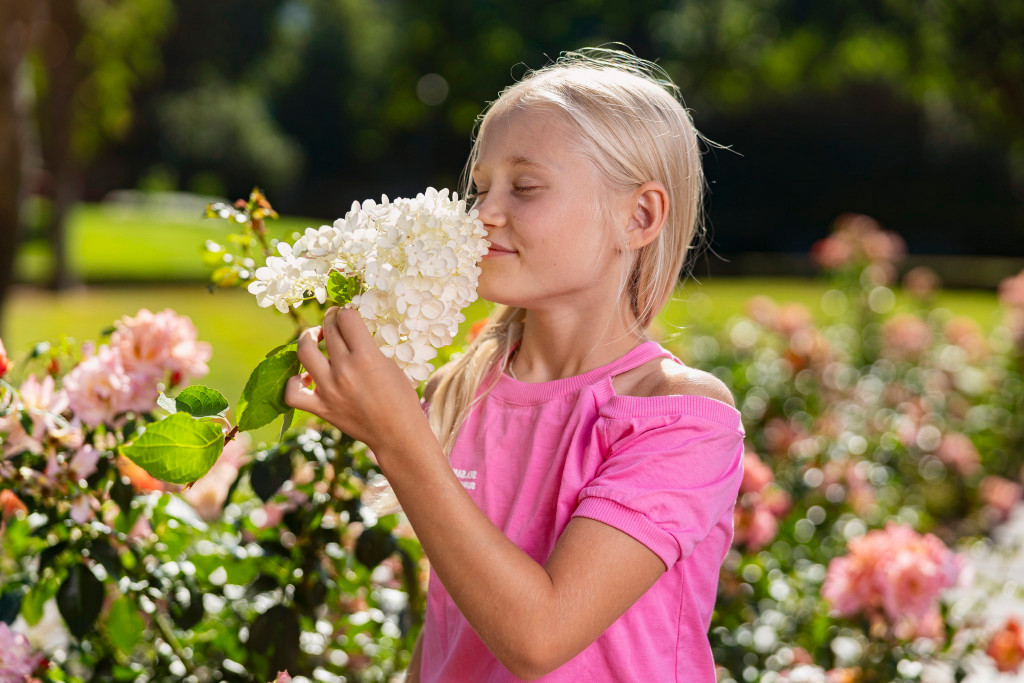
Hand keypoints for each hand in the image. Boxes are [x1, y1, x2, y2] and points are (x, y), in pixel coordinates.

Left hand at [285, 307, 428, 453]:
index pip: (347, 318)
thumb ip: (367, 347)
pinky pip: (293, 393)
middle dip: (331, 320)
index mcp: (366, 356)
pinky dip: (294, 383)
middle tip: (334, 321)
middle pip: (327, 330)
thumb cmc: (400, 398)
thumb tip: (349, 332)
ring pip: (304, 351)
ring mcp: (329, 390)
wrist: (397, 433)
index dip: (347, 312)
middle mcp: (344, 370)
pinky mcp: (321, 408)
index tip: (348, 316)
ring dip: (308, 339)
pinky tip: (305, 378)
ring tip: (314, 338)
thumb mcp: (389, 364)